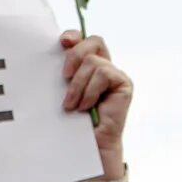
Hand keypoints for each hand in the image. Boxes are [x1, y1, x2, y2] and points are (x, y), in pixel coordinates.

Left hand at [57, 31, 131, 150]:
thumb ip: (64, 72)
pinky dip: (90, 90)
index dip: (74, 36)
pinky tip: (86, 106)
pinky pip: (103, 73)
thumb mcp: (62, 91)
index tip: (62, 42)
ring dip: (78, 84)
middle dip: (75, 54)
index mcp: (87, 65)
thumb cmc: (71, 122)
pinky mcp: (123, 84)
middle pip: (94, 41)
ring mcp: (115, 75)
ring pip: (93, 62)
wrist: (88, 146)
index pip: (83, 39)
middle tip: (64, 76)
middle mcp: (103, 66)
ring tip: (72, 105)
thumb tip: (58, 49)